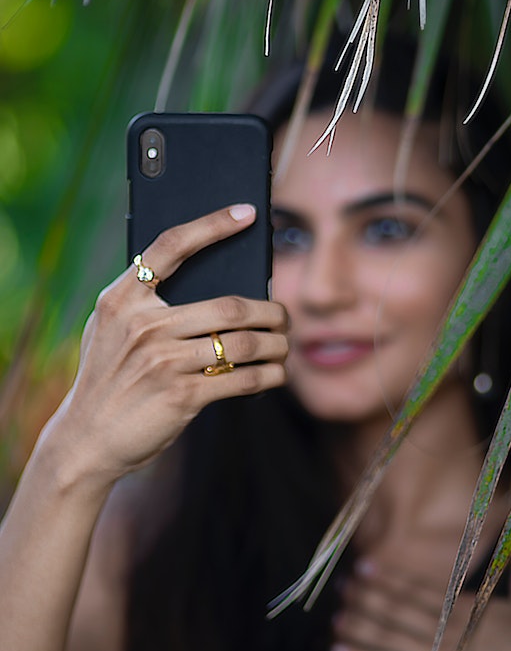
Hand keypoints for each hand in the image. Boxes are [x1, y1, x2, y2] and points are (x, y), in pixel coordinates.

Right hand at [49, 205, 287, 481]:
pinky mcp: (182, 396)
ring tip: (284, 346)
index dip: (213, 224)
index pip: (171, 246)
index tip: (248, 212)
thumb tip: (204, 281)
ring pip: (244, 343)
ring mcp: (163, 361)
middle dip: (271, 312)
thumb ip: (141, 304)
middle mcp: (142, 325)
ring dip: (276, 345)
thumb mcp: (108, 330)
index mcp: (122, 299)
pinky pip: (243, 379)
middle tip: (284, 317)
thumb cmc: (108, 379)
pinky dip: (269, 375)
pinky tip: (276, 373)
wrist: (86, 438)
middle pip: (230, 306)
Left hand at [330, 554, 510, 650]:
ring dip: (357, 625)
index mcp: (467, 608)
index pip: (418, 589)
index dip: (388, 577)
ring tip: (333, 617)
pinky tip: (338, 650)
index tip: (364, 565)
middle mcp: (445, 628)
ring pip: (387, 637)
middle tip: (340, 585)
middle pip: (396, 609)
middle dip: (365, 596)